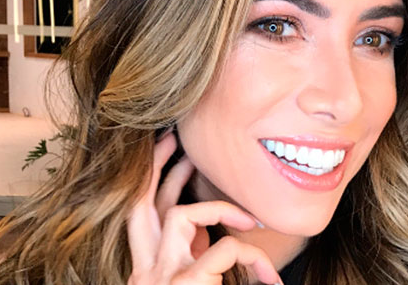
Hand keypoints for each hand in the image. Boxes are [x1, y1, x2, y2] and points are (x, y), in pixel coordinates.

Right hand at [126, 131, 281, 284]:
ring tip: (250, 220)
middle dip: (153, 166)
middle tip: (170, 137)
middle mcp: (145, 272)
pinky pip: (227, 246)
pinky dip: (252, 256)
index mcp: (147, 269)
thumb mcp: (192, 279)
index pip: (141, 214)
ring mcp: (161, 277)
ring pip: (181, 214)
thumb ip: (191, 255)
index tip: (168, 147)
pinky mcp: (185, 283)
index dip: (152, 179)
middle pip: (137, 203)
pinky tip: (269, 276)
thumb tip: (204, 233)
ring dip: (220, 209)